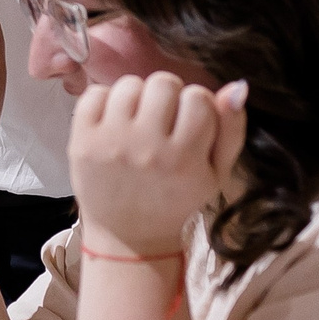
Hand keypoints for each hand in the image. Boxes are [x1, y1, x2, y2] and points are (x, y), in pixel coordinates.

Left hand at [69, 74, 249, 258]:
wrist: (128, 236)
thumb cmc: (177, 201)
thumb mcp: (217, 174)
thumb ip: (231, 129)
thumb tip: (237, 86)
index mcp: (183, 159)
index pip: (198, 97)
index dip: (197, 106)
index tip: (190, 125)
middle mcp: (145, 150)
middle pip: (163, 83)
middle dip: (168, 97)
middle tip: (163, 121)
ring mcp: (109, 144)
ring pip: (129, 84)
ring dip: (138, 98)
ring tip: (139, 122)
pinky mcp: (81, 142)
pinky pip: (94, 93)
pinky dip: (105, 101)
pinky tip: (115, 122)